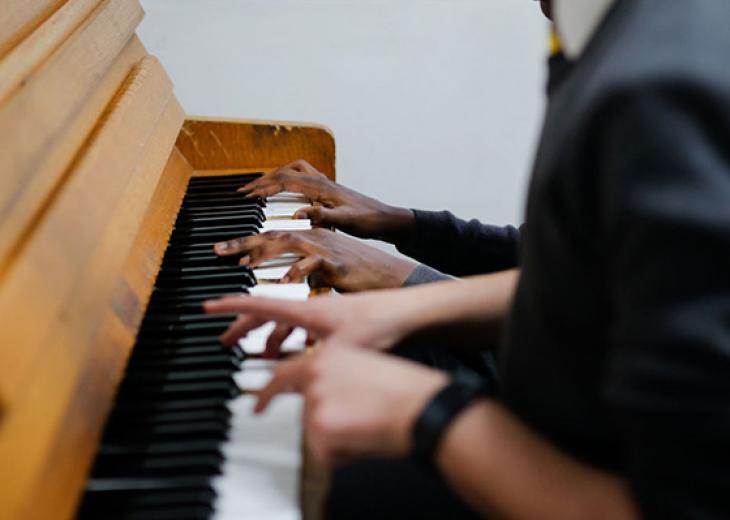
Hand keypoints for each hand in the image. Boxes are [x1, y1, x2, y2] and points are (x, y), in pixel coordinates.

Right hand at [204, 288, 421, 356]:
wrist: (407, 312)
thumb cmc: (379, 323)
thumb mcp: (340, 349)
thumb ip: (311, 364)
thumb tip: (289, 381)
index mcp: (305, 310)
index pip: (260, 305)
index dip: (231, 308)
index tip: (208, 307)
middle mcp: (310, 308)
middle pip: (267, 315)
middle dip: (244, 329)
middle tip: (225, 342)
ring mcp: (323, 313)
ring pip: (286, 323)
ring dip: (270, 338)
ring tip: (261, 356)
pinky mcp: (335, 321)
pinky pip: (304, 328)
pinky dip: (293, 339)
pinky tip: (296, 353)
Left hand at [214, 228, 417, 291]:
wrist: (392, 276)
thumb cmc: (359, 277)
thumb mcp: (327, 273)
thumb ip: (305, 274)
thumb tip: (284, 283)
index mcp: (310, 238)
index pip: (272, 235)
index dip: (246, 241)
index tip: (221, 250)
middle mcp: (315, 238)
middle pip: (272, 234)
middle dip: (242, 242)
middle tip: (218, 251)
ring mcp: (326, 249)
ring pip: (288, 242)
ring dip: (262, 252)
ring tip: (242, 264)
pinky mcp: (338, 264)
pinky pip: (313, 265)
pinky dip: (297, 272)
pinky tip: (283, 283)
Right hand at [239, 160, 414, 241]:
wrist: (386, 219)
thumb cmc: (368, 220)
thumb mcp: (345, 222)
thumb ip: (321, 217)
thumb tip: (298, 214)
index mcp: (322, 187)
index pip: (286, 181)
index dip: (264, 187)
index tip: (247, 195)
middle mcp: (322, 181)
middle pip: (285, 172)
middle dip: (263, 180)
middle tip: (245, 191)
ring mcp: (325, 183)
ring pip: (293, 170)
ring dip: (275, 176)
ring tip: (259, 187)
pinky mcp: (328, 189)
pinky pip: (302, 177)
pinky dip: (289, 179)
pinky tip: (285, 191)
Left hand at [255, 345, 447, 463]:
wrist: (422, 408)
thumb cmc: (407, 391)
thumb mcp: (367, 368)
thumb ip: (339, 376)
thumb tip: (330, 396)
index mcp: (328, 355)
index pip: (285, 373)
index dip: (269, 393)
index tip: (258, 405)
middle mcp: (316, 373)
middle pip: (303, 409)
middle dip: (322, 423)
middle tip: (351, 426)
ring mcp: (315, 398)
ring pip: (315, 432)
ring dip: (338, 437)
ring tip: (369, 426)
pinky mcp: (319, 425)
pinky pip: (323, 453)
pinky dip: (343, 455)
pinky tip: (365, 439)